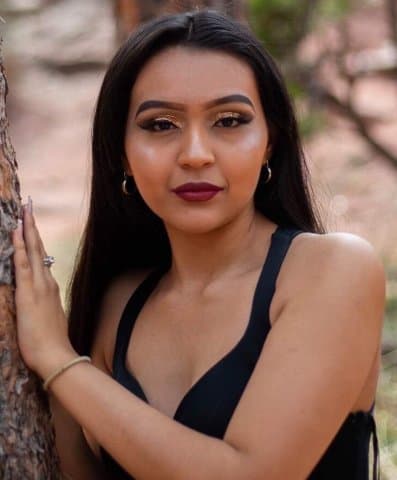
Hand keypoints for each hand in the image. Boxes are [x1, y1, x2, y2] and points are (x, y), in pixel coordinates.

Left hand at [12, 198, 75, 378]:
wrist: (56, 356)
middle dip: (32, 226)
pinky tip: (16, 231)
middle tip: (28, 205)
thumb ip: (46, 307)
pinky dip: (19, 246)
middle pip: (38, 249)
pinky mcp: (29, 292)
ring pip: (32, 251)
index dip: (35, 240)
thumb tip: (42, 303)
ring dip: (27, 229)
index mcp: (50, 288)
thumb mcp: (49, 320)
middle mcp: (47, 282)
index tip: (30, 224)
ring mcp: (39, 286)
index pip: (40, 259)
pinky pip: (23, 264)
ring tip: (24, 210)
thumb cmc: (51, 343)